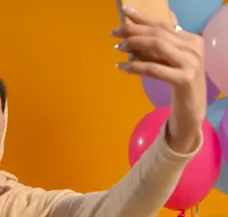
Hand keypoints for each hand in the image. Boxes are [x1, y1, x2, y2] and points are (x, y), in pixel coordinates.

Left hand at [112, 6, 205, 152]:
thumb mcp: (169, 62)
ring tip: (118, 48)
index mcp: (192, 40)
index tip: (124, 12)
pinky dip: (136, 66)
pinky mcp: (184, 79)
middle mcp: (194, 48)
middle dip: (133, 30)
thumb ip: (156, 49)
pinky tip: (121, 67)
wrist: (192, 111)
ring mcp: (191, 63)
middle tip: (114, 32)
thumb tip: (130, 37)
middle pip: (158, 33)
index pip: (163, 25)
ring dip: (134, 44)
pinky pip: (154, 68)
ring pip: (157, 46)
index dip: (142, 18)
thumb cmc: (177, 84)